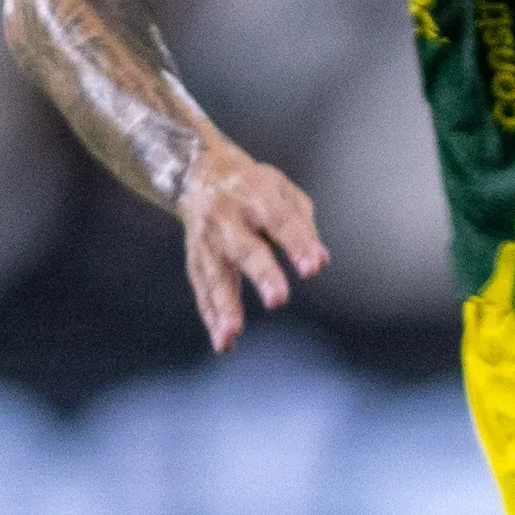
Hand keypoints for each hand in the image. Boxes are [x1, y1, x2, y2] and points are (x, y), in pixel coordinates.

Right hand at [178, 142, 326, 351]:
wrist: (200, 173)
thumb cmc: (253, 186)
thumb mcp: (283, 190)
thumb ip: (303, 225)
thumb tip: (320, 261)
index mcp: (255, 195)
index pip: (281, 221)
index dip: (297, 244)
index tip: (313, 268)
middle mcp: (227, 218)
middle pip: (245, 249)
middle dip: (262, 274)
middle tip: (278, 300)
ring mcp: (207, 241)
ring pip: (216, 275)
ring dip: (225, 306)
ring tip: (233, 334)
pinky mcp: (195, 259)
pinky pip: (204, 290)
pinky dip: (212, 316)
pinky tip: (223, 341)